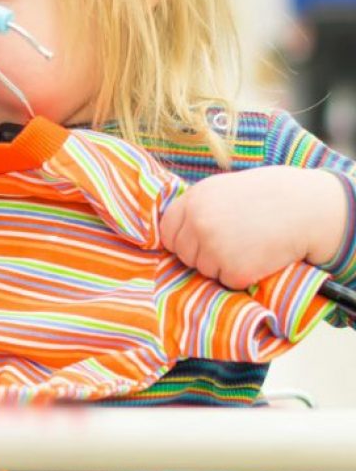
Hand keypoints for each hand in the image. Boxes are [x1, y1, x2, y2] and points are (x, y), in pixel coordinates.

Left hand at [158, 167, 346, 288]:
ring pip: (203, 269)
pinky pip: (226, 281)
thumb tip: (171, 234)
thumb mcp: (221, 190)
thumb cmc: (264, 196)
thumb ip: (196, 208)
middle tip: (231, 242)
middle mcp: (198, 224)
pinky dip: (241, 275)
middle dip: (201, 253)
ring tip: (247, 245)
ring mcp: (214, 247)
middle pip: (183, 254)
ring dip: (222, 264)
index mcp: (192, 201)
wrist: (304, 208)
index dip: (181, 239)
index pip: (166, 232)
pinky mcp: (234, 270)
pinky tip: (257, 256)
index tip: (197, 241)